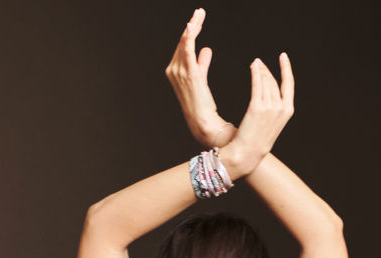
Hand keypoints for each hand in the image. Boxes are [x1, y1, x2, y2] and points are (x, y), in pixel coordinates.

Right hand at [165, 8, 234, 147]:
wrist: (203, 122)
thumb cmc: (203, 104)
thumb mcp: (201, 79)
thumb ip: (201, 63)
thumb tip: (206, 49)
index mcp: (175, 70)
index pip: (183, 45)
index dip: (191, 31)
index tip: (198, 17)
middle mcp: (174, 70)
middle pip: (184, 41)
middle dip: (192, 25)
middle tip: (200, 11)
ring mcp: (179, 72)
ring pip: (186, 43)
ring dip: (193, 27)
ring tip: (199, 14)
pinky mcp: (189, 75)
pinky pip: (187, 51)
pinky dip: (189, 38)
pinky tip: (192, 26)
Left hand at [219, 53, 293, 177]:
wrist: (249, 152)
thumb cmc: (257, 139)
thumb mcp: (271, 122)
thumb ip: (273, 107)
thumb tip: (268, 91)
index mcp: (287, 111)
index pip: (289, 84)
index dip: (286, 68)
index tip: (283, 57)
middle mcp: (281, 108)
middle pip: (274, 81)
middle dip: (267, 69)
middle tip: (259, 62)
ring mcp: (270, 107)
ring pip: (266, 81)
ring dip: (260, 70)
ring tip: (255, 64)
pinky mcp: (257, 107)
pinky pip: (257, 84)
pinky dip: (255, 73)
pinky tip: (253, 67)